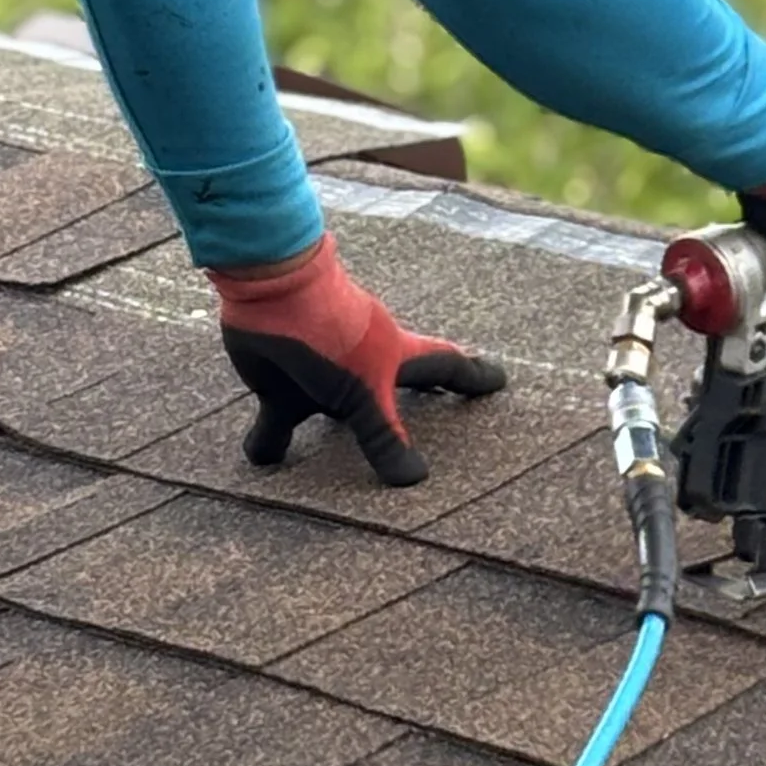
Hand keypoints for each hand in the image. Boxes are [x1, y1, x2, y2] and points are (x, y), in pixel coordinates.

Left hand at [209, 235, 506, 486]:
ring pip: (333, 408)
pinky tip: (266, 460)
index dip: (473, 376)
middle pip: (392, 388)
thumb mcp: (362, 392)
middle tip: (439, 401)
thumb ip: (383, 437)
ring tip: (344, 444)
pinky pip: (276, 420)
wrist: (269, 285)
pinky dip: (271, 442)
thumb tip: (414, 479)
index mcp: (393, 355)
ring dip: (338, 429)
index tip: (498, 380)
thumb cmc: (329, 333)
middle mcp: (360, 362)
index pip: (446, 365)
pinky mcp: (278, 382)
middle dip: (412, 398)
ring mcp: (319, 371)